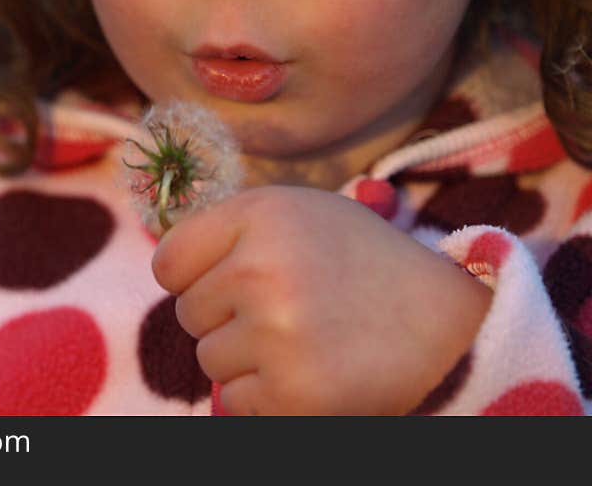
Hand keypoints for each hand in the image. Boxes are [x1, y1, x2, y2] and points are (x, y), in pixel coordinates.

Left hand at [151, 185, 491, 414]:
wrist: (447, 321)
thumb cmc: (360, 263)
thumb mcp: (299, 215)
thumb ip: (231, 231)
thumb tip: (166, 267)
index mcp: (260, 213)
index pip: (168, 261)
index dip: (193, 277)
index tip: (225, 281)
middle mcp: (262, 267)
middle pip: (187, 313)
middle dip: (225, 317)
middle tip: (286, 309)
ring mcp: (277, 332)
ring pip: (209, 359)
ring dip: (247, 358)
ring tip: (305, 338)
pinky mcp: (294, 392)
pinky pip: (236, 401)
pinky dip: (266, 395)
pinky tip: (312, 369)